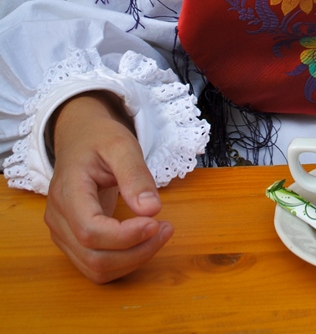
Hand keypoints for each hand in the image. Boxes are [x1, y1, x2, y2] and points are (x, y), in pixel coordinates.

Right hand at [44, 91, 173, 282]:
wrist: (80, 139)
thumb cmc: (99, 139)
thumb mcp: (121, 145)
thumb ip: (135, 175)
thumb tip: (152, 210)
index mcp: (67, 192)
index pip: (90, 231)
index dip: (124, 236)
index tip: (156, 223)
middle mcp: (59, 219)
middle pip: (94, 257)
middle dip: (136, 252)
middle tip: (166, 229)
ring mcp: (62, 233)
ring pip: (96, 268)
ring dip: (133, 260)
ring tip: (160, 234)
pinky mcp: (72, 241)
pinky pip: (97, 265)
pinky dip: (124, 261)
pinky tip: (144, 241)